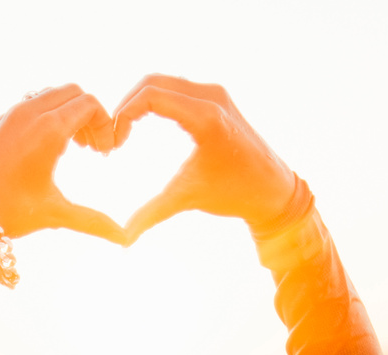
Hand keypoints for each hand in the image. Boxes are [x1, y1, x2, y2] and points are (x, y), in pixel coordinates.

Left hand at [0, 85, 125, 243]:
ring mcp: (6, 116)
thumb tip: (124, 239)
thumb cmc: (5, 215)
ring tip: (68, 146)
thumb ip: (93, 221)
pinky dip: (41, 116)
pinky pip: (25, 105)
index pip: (89, 103)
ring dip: (64, 112)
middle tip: (90, 147)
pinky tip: (41, 149)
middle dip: (87, 114)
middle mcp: (27, 113)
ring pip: (47, 95)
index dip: (104, 124)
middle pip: (71, 92)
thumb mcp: (53, 214)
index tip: (103, 153)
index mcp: (48, 129)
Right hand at [111, 76, 300, 237]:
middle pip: (153, 82)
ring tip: (125, 130)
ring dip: (141, 101)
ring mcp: (216, 94)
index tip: (115, 141)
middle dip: (127, 105)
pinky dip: (156, 100)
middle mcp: (212, 97)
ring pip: (164, 83)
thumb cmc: (235, 193)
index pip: (151, 95)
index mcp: (206, 117)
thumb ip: (151, 213)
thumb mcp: (188, 198)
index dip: (124, 113)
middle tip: (114, 135)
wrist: (273, 188)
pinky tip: (145, 123)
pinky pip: (177, 88)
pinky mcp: (217, 98)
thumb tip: (121, 238)